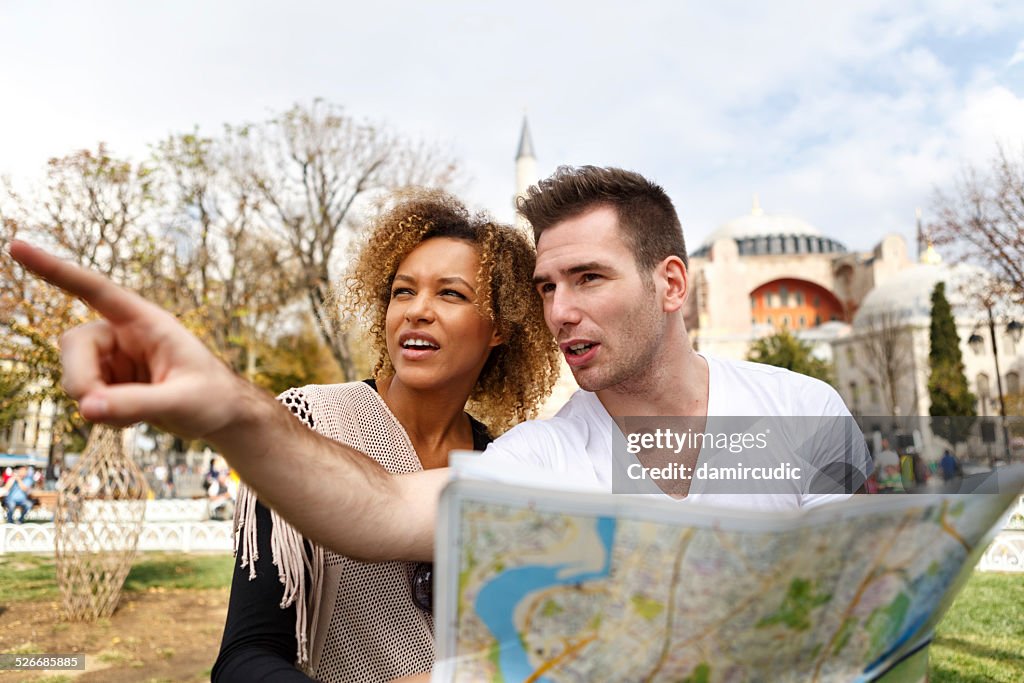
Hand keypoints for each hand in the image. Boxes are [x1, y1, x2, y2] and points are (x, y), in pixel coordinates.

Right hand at [8, 240, 247, 438]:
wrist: (220, 417)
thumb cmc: (211, 398)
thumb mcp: (180, 401)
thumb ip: (136, 403)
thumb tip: (87, 406)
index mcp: (145, 321)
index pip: (94, 290)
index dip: (55, 269)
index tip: (17, 247)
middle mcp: (123, 334)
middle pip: (73, 344)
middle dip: (80, 379)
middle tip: (98, 409)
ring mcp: (114, 359)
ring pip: (74, 375)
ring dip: (94, 402)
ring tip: (135, 416)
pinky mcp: (109, 381)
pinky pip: (86, 397)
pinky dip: (102, 414)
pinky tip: (133, 419)